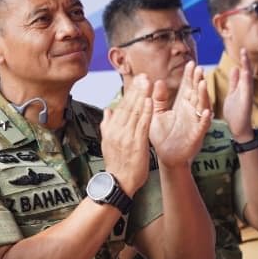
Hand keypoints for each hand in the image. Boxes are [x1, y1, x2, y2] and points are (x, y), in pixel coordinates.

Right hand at [101, 74, 154, 193]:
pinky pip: (142, 124)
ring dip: (142, 96)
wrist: (118, 182)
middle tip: (144, 76)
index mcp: (111, 129)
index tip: (137, 81)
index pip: (121, 107)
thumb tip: (107, 110)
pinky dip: (145, 112)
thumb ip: (107, 125)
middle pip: (128, 106)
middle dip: (136, 90)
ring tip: (148, 83)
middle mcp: (117, 130)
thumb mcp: (107, 143)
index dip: (130, 93)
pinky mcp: (136, 143)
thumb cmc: (116, 164)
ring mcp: (126, 136)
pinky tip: (150, 101)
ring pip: (135, 112)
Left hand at [149, 62, 211, 167]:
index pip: (187, 87)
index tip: (191, 63)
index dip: (189, 76)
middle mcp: (191, 112)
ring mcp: (195, 122)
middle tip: (199, 68)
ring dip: (203, 96)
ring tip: (202, 84)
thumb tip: (157, 81)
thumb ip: (158, 99)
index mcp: (182, 105)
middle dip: (198, 81)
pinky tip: (206, 112)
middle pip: (196, 93)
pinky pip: (202, 126)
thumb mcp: (157, 114)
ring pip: (202, 107)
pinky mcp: (197, 135)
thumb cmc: (162, 136)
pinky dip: (205, 120)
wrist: (166, 156)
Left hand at [223, 49, 255, 141]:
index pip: (243, 71)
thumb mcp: (232, 94)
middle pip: (247, 73)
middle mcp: (245, 91)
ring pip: (248, 80)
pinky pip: (246, 91)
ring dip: (247, 68)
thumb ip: (235, 82)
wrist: (238, 130)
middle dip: (246, 61)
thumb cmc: (235, 114)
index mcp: (241, 88)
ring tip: (245, 57)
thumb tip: (236, 68)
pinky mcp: (246, 104)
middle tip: (244, 49)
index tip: (242, 50)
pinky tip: (244, 72)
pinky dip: (246, 82)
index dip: (243, 61)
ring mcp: (247, 97)